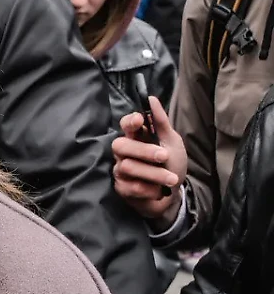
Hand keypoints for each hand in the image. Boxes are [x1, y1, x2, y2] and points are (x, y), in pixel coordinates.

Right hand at [112, 96, 185, 229]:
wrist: (173, 195)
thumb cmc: (171, 164)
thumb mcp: (172, 142)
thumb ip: (161, 122)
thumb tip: (151, 98)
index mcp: (135, 138)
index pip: (124, 125)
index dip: (129, 121)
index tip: (139, 119)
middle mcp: (123, 153)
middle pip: (121, 145)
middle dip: (144, 150)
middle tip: (164, 155)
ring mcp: (120, 170)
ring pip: (128, 167)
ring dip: (155, 174)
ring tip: (172, 179)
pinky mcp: (122, 188)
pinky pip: (132, 186)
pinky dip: (151, 189)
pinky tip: (159, 191)